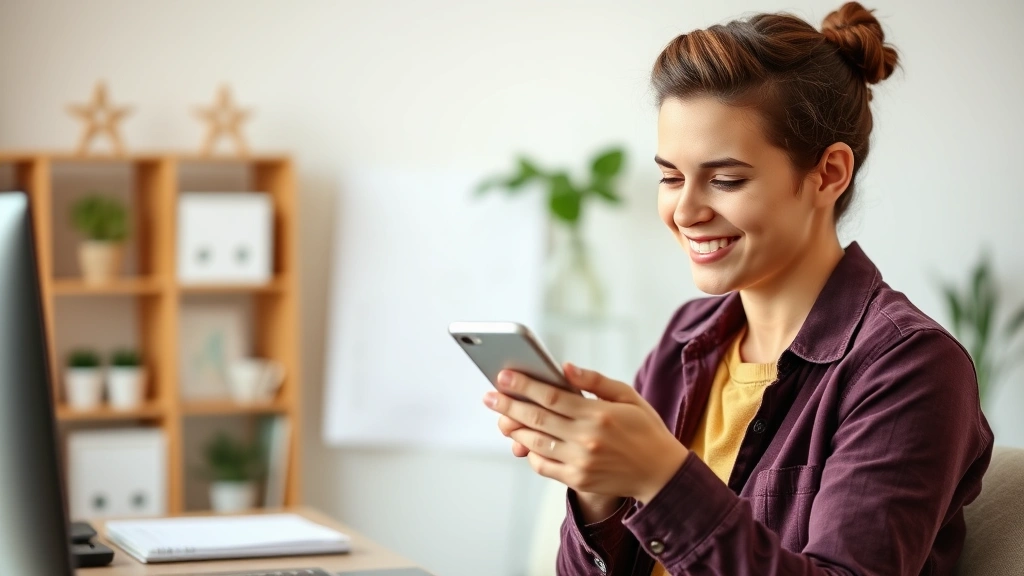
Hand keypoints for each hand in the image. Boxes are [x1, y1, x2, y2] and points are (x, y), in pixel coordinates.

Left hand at [483, 363, 688, 504]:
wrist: (662, 473)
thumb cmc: (645, 429)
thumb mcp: (628, 396)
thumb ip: (595, 381)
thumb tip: (564, 368)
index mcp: (598, 414)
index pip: (551, 396)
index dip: (523, 385)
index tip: (503, 376)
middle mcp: (586, 439)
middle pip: (536, 418)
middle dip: (508, 405)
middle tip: (489, 395)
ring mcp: (580, 462)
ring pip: (535, 442)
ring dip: (513, 429)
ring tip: (501, 417)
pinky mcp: (578, 479)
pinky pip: (543, 465)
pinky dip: (530, 452)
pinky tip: (524, 441)